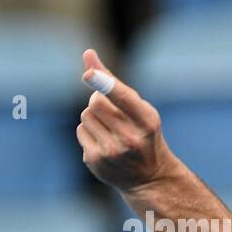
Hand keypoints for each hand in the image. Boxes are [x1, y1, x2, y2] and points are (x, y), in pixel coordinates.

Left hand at [75, 49, 182, 191]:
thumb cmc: (144, 134)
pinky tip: (105, 143)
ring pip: (86, 116)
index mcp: (147, 122)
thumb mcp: (138, 109)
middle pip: (95, 102)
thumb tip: (88, 53)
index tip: (87, 75)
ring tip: (112, 131)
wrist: (150, 177)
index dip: (103, 83)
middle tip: (114, 114)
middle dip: (100, 101)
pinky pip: (81, 131)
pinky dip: (89, 133)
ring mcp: (113, 152)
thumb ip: (112, 82)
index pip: (121, 97)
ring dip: (94, 118)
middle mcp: (131, 138)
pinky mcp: (96, 161)